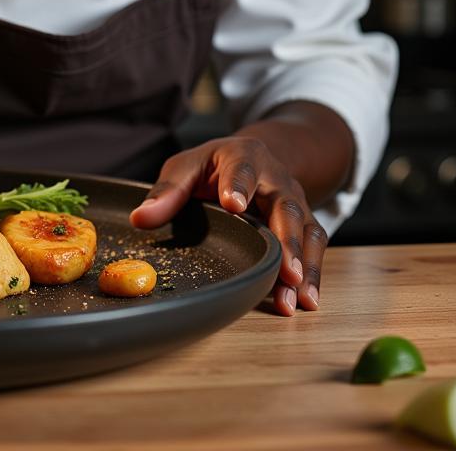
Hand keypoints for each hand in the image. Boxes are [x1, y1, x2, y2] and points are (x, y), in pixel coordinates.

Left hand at [129, 136, 327, 316]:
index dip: (239, 185)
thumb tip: (140, 219)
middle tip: (284, 270)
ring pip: (307, 231)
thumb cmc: (213, 166)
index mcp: (243, 156)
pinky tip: (305, 300)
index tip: (233, 204)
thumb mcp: (186, 167)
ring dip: (303, 265)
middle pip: (285, 207)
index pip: (242, 168)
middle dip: (286, 240)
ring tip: (295, 297)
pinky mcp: (304, 224)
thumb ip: (167, 192)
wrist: (253, 159)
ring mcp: (294, 202)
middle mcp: (276, 179)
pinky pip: (315, 248)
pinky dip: (313, 274)